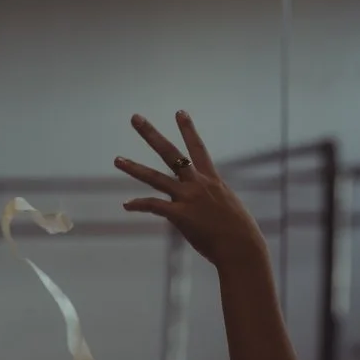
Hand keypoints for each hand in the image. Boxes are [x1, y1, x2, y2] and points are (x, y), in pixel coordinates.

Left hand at [116, 112, 267, 266]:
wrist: (243, 248)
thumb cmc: (241, 234)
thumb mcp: (230, 209)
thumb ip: (216, 202)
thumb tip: (212, 207)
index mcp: (213, 181)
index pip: (198, 149)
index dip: (188, 130)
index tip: (179, 112)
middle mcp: (199, 184)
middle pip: (171, 154)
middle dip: (151, 135)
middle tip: (135, 117)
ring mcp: (188, 198)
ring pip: (156, 178)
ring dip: (134, 168)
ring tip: (116, 159)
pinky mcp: (181, 216)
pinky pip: (154, 206)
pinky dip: (139, 205)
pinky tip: (126, 204)